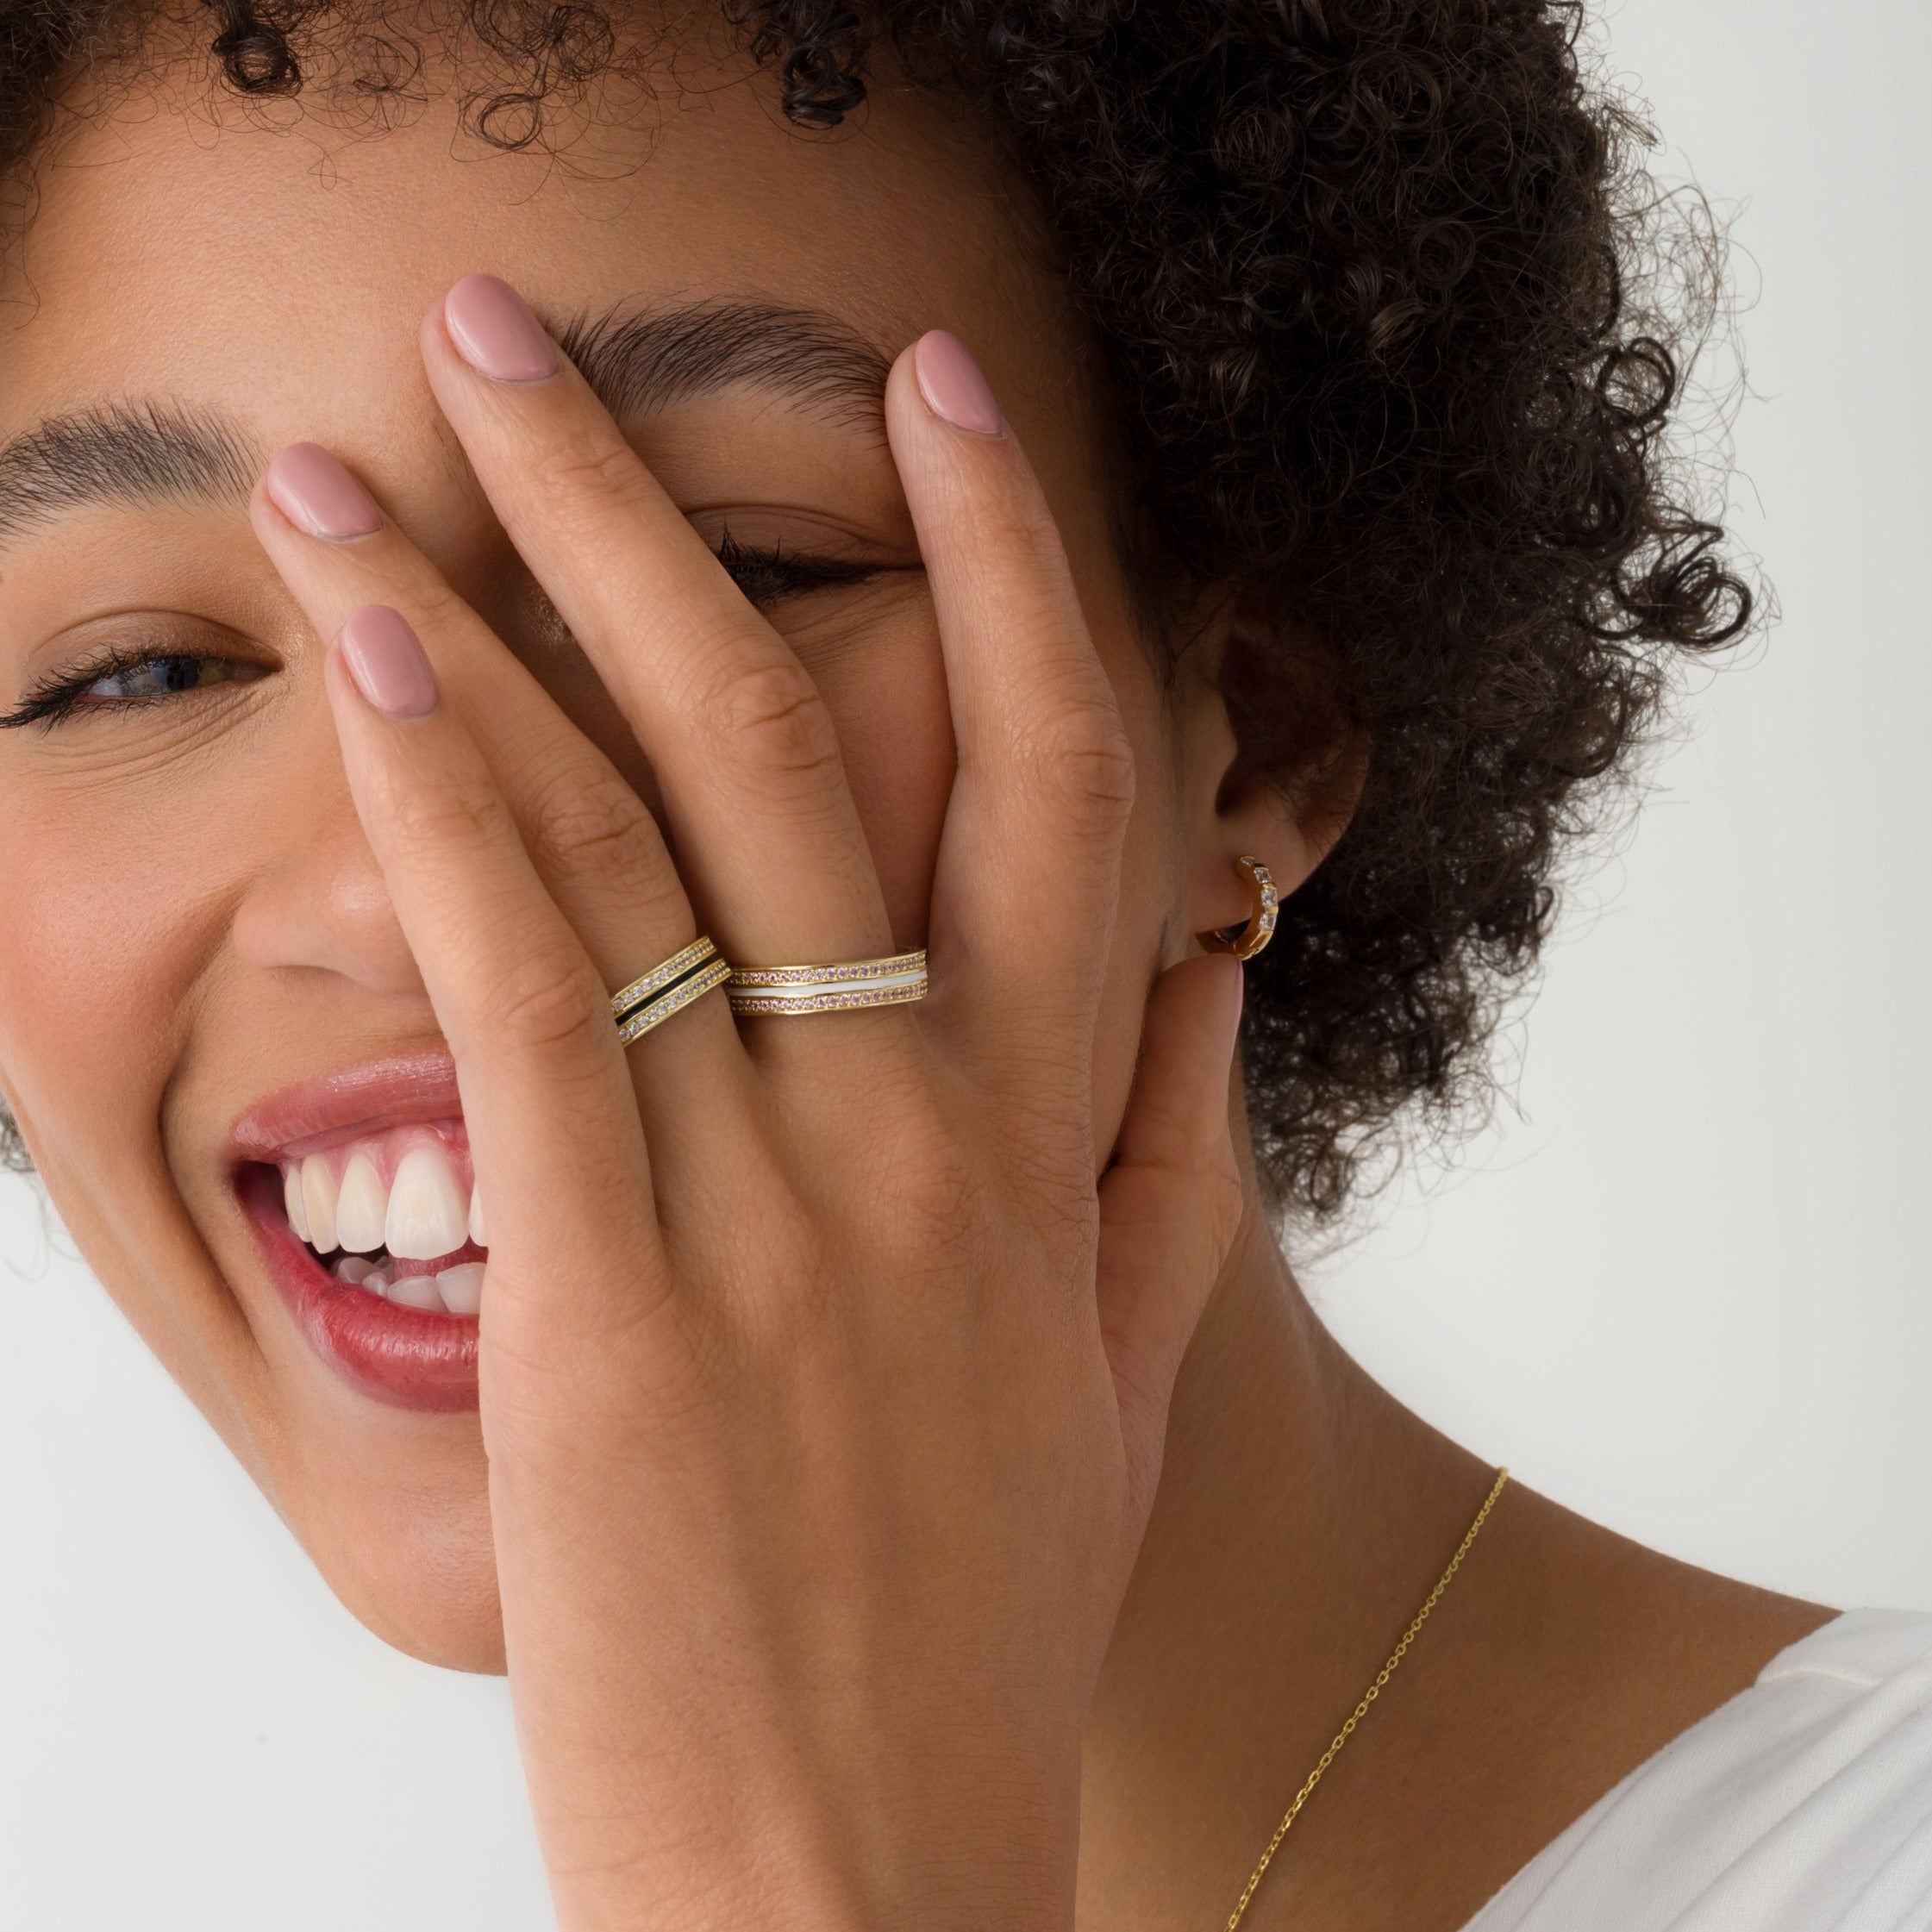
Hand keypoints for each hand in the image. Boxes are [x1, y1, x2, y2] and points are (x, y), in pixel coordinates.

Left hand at [252, 277, 1244, 1931]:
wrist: (860, 1866)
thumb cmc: (977, 1617)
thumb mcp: (1120, 1378)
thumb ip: (1173, 1158)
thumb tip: (1211, 964)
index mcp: (1044, 1136)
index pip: (1060, 770)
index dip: (1011, 560)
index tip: (939, 397)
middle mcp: (916, 1129)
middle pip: (803, 739)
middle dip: (664, 503)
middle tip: (530, 334)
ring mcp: (768, 1205)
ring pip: (636, 835)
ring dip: (494, 611)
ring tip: (359, 456)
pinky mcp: (610, 1303)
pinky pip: (532, 1001)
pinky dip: (452, 814)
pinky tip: (376, 664)